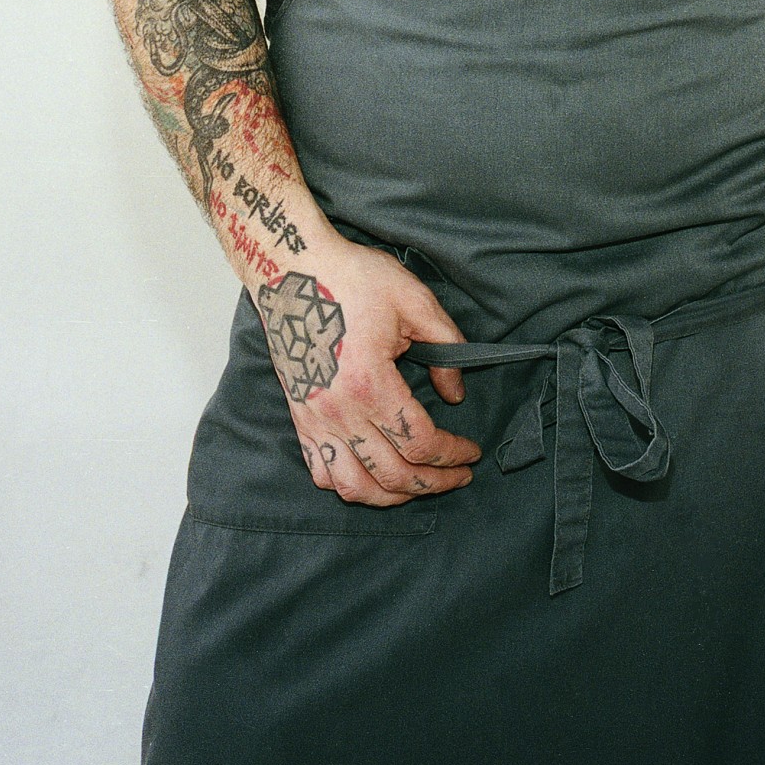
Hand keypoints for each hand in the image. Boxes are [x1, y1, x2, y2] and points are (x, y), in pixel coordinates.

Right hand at [256, 234, 482, 504]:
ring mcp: (314, 419)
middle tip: (459, 475)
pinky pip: (321, 472)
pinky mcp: (300, 417)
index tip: (472, 452)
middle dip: (434, 482)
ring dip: (392, 495)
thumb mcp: (413, 300)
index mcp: (370, 383)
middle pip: (393, 474)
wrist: (292, 269)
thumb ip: (445, 347)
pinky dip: (350, 485)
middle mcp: (338, 411)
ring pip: (354, 486)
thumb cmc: (351, 277)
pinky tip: (373, 475)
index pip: (420, 442)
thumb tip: (455, 393)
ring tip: (419, 484)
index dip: (453, 454)